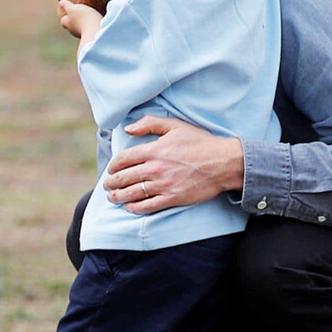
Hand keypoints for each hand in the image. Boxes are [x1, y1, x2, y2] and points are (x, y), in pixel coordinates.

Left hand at [59, 0, 102, 40]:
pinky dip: (91, 27)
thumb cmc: (83, 18)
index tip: (69, 11)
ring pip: (80, 28)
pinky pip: (89, 30)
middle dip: (74, 20)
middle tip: (79, 14)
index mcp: (67, 24)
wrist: (96, 30)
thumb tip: (60, 3)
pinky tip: (95, 22)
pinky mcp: (91, 36)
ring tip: (89, 17)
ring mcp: (82, 35)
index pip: (63, 20)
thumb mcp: (72, 8)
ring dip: (83, 24)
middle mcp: (73, 31)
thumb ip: (65, 5)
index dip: (65, 16)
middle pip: (71, 25)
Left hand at [105, 116, 243, 213]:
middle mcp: (155, 168)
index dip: (113, 166)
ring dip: (119, 197)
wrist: (223, 163)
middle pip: (124, 178)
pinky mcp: (172, 198)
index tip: (111, 170)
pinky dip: (135, 208)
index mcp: (154, 150)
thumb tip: (128, 128)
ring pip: (132, 193)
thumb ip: (150, 123)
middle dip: (112, 183)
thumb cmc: (201, 143)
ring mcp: (163, 185)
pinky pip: (148, 206)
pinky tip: (129, 207)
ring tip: (113, 197)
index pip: (124, 159)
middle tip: (108, 185)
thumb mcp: (176, 125)